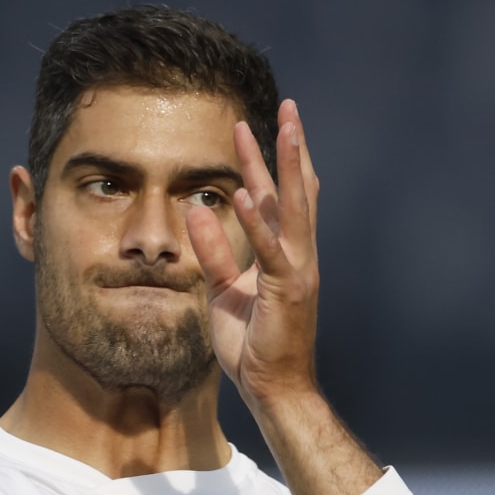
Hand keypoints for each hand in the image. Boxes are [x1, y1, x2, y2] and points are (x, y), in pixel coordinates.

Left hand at [185, 98, 320, 408]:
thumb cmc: (252, 344)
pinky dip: (256, 221)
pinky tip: (243, 193)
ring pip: (294, 208)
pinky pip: (271, 249)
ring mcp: (298, 270)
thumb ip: (214, 252)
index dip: (273, 161)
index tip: (263, 125)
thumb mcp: (223, 290)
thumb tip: (196, 211)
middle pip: (296, 190)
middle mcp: (298, 254)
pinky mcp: (287, 290)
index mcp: (285, 254)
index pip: (280, 197)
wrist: (274, 388)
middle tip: (290, 106)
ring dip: (287, 167)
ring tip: (282, 128)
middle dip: (292, 147)